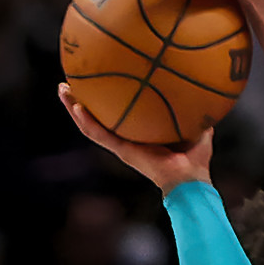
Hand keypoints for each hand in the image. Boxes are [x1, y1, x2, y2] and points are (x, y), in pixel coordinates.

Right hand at [57, 82, 211, 193]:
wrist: (190, 181)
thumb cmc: (195, 160)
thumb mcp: (197, 128)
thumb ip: (195, 111)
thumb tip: (201, 91)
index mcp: (140, 136)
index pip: (118, 117)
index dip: (106, 102)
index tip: (97, 84)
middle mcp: (126, 141)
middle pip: (97, 118)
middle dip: (81, 101)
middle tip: (68, 84)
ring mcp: (122, 147)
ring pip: (90, 125)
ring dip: (74, 108)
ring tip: (62, 90)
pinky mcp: (122, 152)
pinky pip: (100, 135)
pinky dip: (87, 122)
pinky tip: (76, 107)